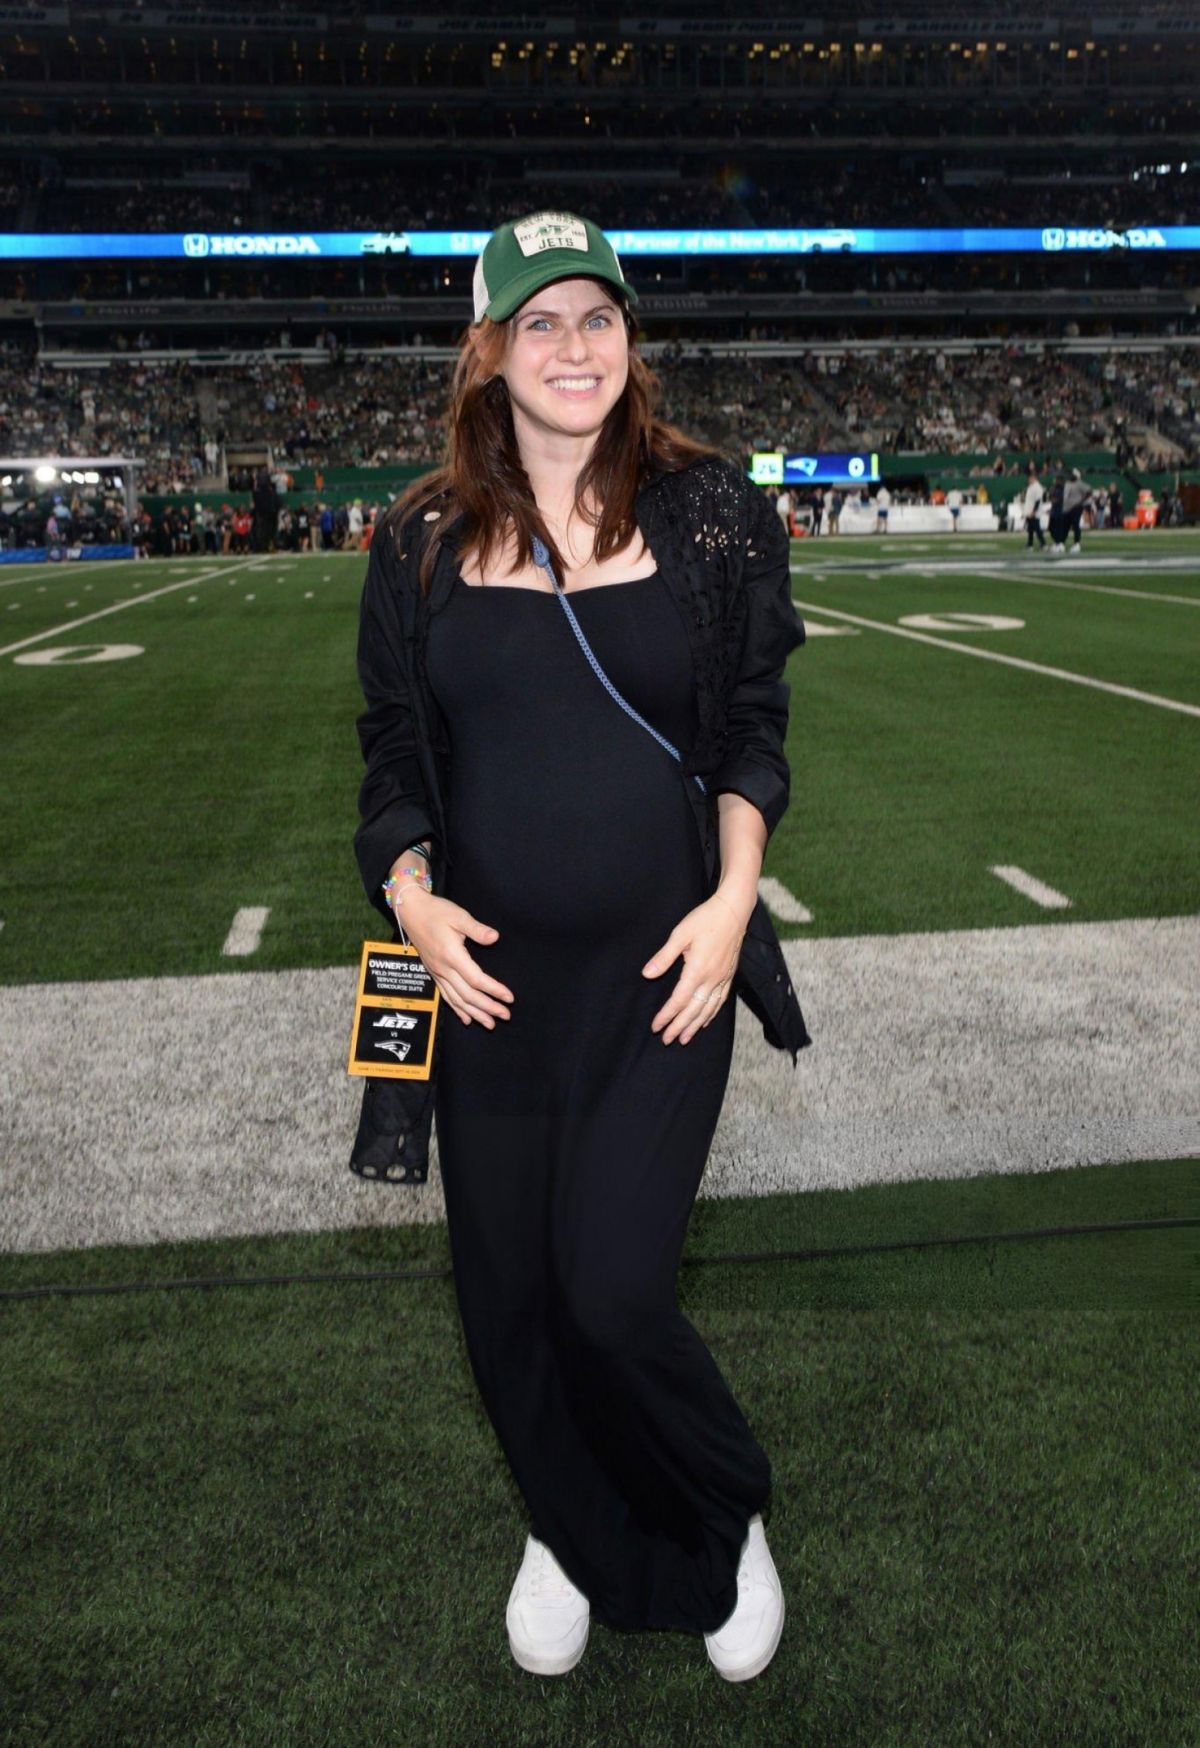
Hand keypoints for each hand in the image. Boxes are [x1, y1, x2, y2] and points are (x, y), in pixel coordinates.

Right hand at [390, 886, 512, 1028]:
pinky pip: (446, 996)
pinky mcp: (433, 973)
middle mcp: (443, 968)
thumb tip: (494, 937)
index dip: (494, 990)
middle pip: (468, 995)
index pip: (476, 979)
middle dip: (488, 1008)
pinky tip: (466, 1019)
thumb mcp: (459, 916)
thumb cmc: (436, 911)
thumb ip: (477, 929)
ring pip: (457, 1000)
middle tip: (506, 1016)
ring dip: (475, 1014)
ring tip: (490, 1024)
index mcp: (451, 955)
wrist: (411, 911)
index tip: (509, 998)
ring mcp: (437, 973)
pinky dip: (457, 1009)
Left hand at [641, 889, 747, 1045]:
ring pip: (708, 1009)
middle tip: (667, 1040)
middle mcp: (712, 978)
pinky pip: (720, 1001)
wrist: (733, 910)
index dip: (667, 1015)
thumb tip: (647, 974)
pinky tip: (705, 1021)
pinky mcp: (729, 975)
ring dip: (695, 1026)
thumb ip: (664, 957)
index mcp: (697, 969)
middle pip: (694, 1010)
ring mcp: (723, 978)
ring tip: (684, 1038)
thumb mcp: (680, 934)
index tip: (656, 1026)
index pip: (679, 1000)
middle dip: (679, 1026)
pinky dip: (711, 1014)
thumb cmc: (705, 919)